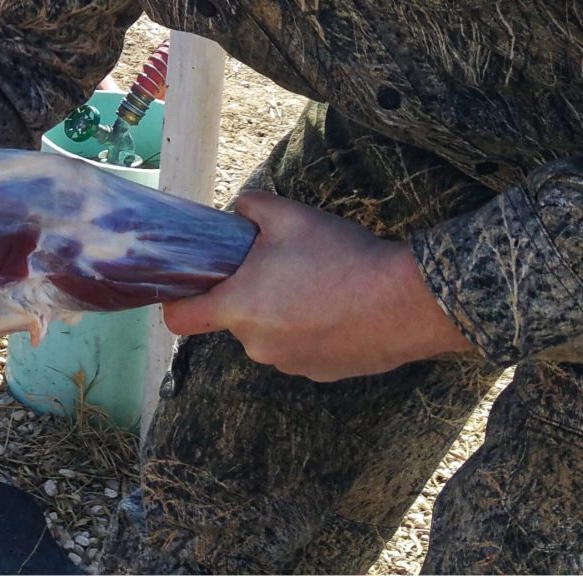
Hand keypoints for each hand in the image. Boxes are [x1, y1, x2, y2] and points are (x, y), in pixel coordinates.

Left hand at [161, 191, 475, 381]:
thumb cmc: (341, 257)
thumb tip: (239, 211)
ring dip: (281, 314)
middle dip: (248, 296)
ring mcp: (291, 364)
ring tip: (316, 285)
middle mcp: (257, 346)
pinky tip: (338, 307)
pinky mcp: (323, 374)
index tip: (190, 286)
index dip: (176, 302)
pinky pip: (301, 349)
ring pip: (269, 335)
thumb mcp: (290, 216)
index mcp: (239, 309)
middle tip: (278, 267)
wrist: (407, 301)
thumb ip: (251, 209)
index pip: (179, 320)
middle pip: (233, 321)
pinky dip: (310, 331)